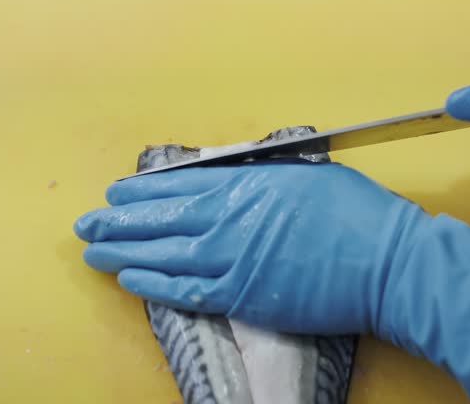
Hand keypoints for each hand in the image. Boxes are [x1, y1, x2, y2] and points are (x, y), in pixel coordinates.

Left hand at [74, 161, 469, 403]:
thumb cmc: (353, 212)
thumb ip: (260, 176)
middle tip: (85, 224)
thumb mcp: (304, 173)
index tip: (115, 193)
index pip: (176, 185)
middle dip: (117, 222)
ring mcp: (231, 261)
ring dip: (123, 253)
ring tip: (92, 252)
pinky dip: (154, 286)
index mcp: (243, 184)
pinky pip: (187, 291)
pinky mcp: (242, 296)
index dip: (141, 191)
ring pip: (163, 256)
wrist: (384, 262)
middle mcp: (227, 220)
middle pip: (159, 220)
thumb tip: (228, 177)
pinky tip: (130, 281)